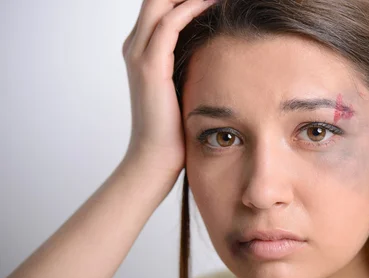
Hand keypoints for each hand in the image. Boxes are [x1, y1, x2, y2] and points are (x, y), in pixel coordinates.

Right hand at [121, 0, 215, 175]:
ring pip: (160, 2)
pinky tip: (214, 3)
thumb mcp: (184, 87)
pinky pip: (170, 25)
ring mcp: (139, 54)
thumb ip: (192, 64)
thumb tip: (219, 51)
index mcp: (143, 49)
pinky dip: (191, 8)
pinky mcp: (149, 67)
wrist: (155, 158)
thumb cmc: (174, 128)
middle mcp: (136, 46)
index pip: (161, 4)